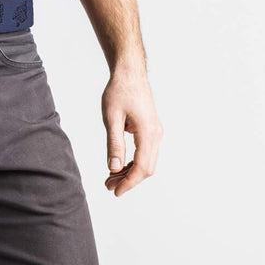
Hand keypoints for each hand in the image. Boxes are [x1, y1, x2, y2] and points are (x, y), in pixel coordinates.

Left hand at [101, 68, 161, 196]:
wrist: (130, 72)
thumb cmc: (119, 91)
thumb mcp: (111, 117)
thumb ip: (114, 143)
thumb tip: (113, 168)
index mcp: (148, 132)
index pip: (141, 167)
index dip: (129, 182)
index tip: (115, 191)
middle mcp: (156, 134)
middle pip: (146, 168)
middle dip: (128, 180)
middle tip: (108, 185)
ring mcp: (156, 132)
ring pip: (147, 161)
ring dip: (130, 171)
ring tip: (111, 178)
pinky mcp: (151, 129)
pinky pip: (146, 152)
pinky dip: (133, 161)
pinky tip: (119, 165)